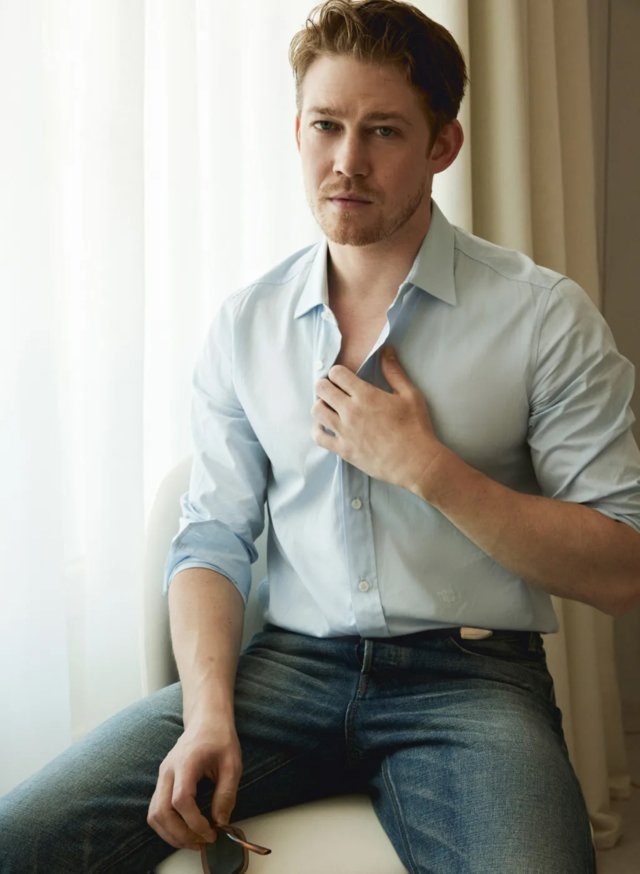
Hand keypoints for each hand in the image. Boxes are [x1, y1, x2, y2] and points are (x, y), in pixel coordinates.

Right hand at [147, 716, 241, 849]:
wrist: (206, 721)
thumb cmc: (220, 739)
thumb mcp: (233, 764)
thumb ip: (227, 793)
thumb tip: (221, 821)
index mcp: (186, 762)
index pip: (181, 799)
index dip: (194, 821)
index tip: (211, 831)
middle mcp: (168, 770)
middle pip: (162, 812)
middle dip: (181, 834)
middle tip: (203, 842)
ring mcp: (162, 776)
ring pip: (154, 814)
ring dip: (171, 834)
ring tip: (194, 841)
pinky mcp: (162, 782)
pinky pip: (156, 810)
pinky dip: (167, 826)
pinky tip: (184, 831)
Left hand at [312, 346, 444, 493]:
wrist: (415, 462)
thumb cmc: (415, 427)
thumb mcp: (410, 395)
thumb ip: (394, 371)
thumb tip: (386, 349)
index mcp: (365, 395)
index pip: (336, 373)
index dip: (338, 372)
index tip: (343, 377)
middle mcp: (350, 411)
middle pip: (322, 389)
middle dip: (325, 385)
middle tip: (333, 390)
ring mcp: (344, 431)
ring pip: (316, 411)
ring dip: (321, 405)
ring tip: (330, 407)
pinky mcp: (343, 450)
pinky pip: (319, 437)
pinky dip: (318, 429)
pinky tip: (325, 426)